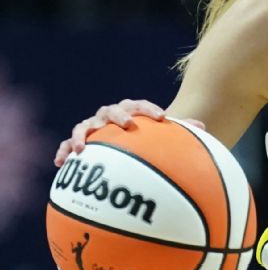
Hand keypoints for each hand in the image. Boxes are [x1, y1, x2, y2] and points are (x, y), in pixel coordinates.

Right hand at [53, 99, 204, 165]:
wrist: (125, 138)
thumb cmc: (147, 137)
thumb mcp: (164, 135)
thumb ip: (180, 129)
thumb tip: (204, 127)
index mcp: (131, 111)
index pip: (139, 105)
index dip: (149, 109)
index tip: (161, 117)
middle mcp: (109, 116)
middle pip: (110, 111)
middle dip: (117, 117)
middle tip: (126, 125)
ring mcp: (92, 128)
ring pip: (83, 126)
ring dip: (81, 135)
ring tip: (81, 148)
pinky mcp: (80, 142)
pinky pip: (66, 146)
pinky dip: (63, 152)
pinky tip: (60, 164)